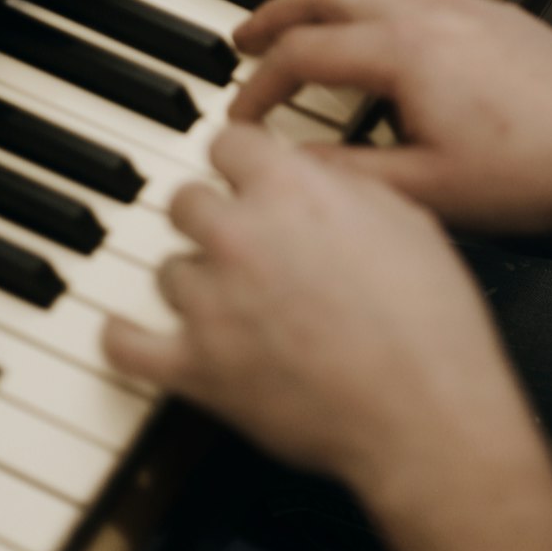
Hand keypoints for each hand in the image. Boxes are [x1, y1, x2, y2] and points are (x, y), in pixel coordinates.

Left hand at [103, 124, 529, 493]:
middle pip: (184, 201)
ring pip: (168, 270)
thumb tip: (313, 177)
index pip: (226, 141)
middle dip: (210, 215)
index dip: (238, 158)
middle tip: (237, 237)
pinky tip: (124, 333)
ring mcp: (210, 302)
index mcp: (291, 187)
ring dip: (195, 280)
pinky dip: (123, 339)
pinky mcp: (196, 369)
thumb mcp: (406, 216)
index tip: (240, 170)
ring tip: (230, 301)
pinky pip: (127, 346)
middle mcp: (239, 232)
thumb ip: (343, 185)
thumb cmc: (428, 320)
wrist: (422, 409)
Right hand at [230, 0, 551, 230]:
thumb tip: (290, 167)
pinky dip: (366, 1)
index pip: (303, 55)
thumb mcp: (432, 192)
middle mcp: (425, 11)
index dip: (259, 87)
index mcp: (402, 51)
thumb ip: (350, 175)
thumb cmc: (537, 168)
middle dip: (276, 14)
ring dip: (320, 2)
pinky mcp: (487, 8)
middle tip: (243, 38)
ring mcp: (459, 3)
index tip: (239, 118)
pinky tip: (371, 34)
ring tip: (296, 30)